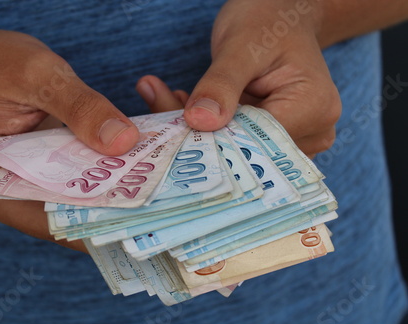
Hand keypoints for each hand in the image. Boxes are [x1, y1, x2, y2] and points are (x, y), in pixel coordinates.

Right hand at [0, 28, 184, 251]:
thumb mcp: (39, 75)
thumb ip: (81, 108)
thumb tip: (123, 142)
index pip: (48, 216)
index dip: (98, 219)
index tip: (146, 215)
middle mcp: (1, 195)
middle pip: (67, 215)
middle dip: (116, 205)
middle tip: (166, 201)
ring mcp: (22, 189)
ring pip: (78, 203)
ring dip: (117, 191)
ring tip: (163, 185)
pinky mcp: (41, 178)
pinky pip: (78, 185)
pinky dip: (107, 175)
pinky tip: (142, 164)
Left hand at [182, 0, 340, 155]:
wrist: (279, 16)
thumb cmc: (266, 21)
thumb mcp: (239, 46)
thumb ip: (220, 84)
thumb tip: (199, 122)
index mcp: (313, 107)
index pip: (257, 140)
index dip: (214, 135)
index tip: (173, 120)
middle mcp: (314, 131)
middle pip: (248, 149)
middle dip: (203, 133)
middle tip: (166, 103)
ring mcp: (299, 138)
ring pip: (240, 150)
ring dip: (203, 130)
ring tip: (175, 100)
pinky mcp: (279, 138)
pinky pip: (241, 143)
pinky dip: (213, 128)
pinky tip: (192, 105)